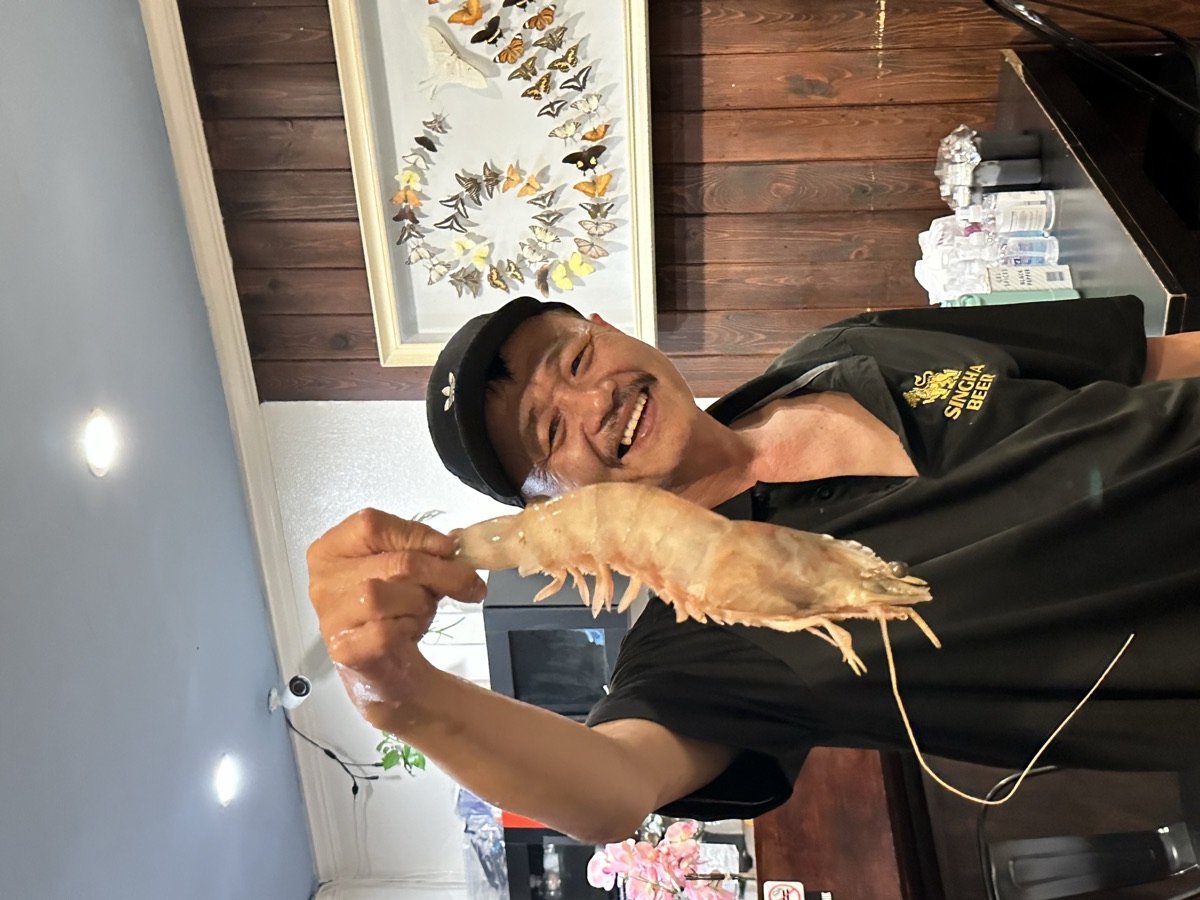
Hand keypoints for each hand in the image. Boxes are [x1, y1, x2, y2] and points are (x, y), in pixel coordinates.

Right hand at [306, 508, 486, 729]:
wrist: (389, 665)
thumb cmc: (394, 610)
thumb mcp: (405, 569)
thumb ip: (423, 551)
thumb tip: (452, 545)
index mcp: (332, 549)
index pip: (372, 525)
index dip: (417, 534)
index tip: (447, 548)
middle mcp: (324, 580)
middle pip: (392, 561)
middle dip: (439, 572)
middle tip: (467, 583)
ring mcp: (331, 616)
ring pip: (386, 595)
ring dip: (420, 602)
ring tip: (423, 610)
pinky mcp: (344, 649)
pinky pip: (386, 631)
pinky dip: (409, 628)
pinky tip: (408, 631)